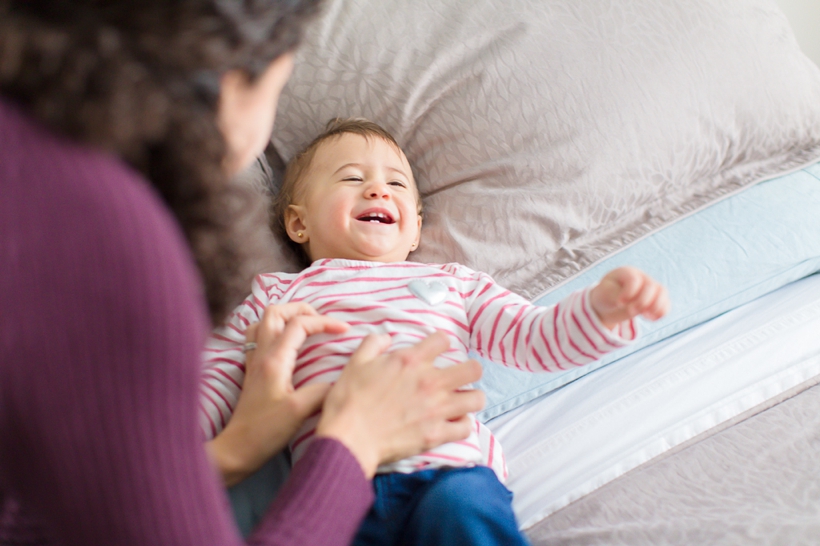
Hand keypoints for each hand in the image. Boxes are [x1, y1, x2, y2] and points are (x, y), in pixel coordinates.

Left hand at [207, 303, 348, 485]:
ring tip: (306, 327)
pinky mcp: (252, 371)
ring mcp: (254, 361)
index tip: (345, 331)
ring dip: (285, 317)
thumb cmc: (266, 431)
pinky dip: (274, 331)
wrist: (237, 449)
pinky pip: (258, 338)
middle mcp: (261, 354)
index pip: (300, 324)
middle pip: (276, 312)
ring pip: (264, 322)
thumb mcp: (300, 411)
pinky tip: (286, 343)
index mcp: (275, 360)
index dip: (325, 322)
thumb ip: (322, 391)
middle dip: (302, 309)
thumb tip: (340, 379)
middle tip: (323, 321)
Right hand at [315, 331, 484, 478]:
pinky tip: (454, 423)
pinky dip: (462, 425)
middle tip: (460, 377)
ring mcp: (436, 409)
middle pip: (472, 369)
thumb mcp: (356, 363)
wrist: (349, 437)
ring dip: (471, 398)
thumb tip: (386, 337)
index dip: (441, 343)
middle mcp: (430, 382)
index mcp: (411, 361)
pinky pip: (466, 428)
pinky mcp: (436, 434)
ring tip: (462, 400)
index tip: (437, 350)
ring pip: (476, 399)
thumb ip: (373, 344)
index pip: (443, 341)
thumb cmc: (349, 400)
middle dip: (469, 370)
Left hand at [589, 267, 669, 330]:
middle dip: (642, 302)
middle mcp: (642, 278)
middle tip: (631, 310)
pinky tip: (648, 318)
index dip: (629, 293)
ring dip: (655, 307)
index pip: (635, 280)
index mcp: (628, 272)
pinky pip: (666, 305)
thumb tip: (632, 304)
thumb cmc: (605, 295)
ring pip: (663, 293)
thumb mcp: (604, 294)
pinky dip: (660, 314)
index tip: (619, 302)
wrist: (608, 302)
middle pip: (652, 286)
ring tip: (644, 315)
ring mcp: (651, 288)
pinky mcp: (656, 300)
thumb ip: (616, 296)